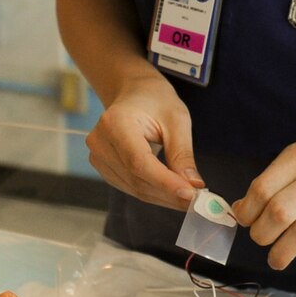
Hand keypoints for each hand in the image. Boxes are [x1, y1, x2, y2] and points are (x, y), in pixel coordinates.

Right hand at [84, 70, 199, 208]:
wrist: (134, 94)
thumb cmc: (156, 101)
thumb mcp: (177, 119)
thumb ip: (182, 154)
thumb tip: (193, 186)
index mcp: (116, 122)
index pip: (139, 162)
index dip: (165, 182)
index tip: (191, 195)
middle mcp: (100, 141)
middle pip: (136, 179)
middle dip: (169, 194)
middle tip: (198, 202)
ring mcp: (98, 156)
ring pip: (134, 188)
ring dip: (163, 197)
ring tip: (189, 198)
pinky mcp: (103, 167)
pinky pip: (130, 187)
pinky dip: (153, 193)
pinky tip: (171, 192)